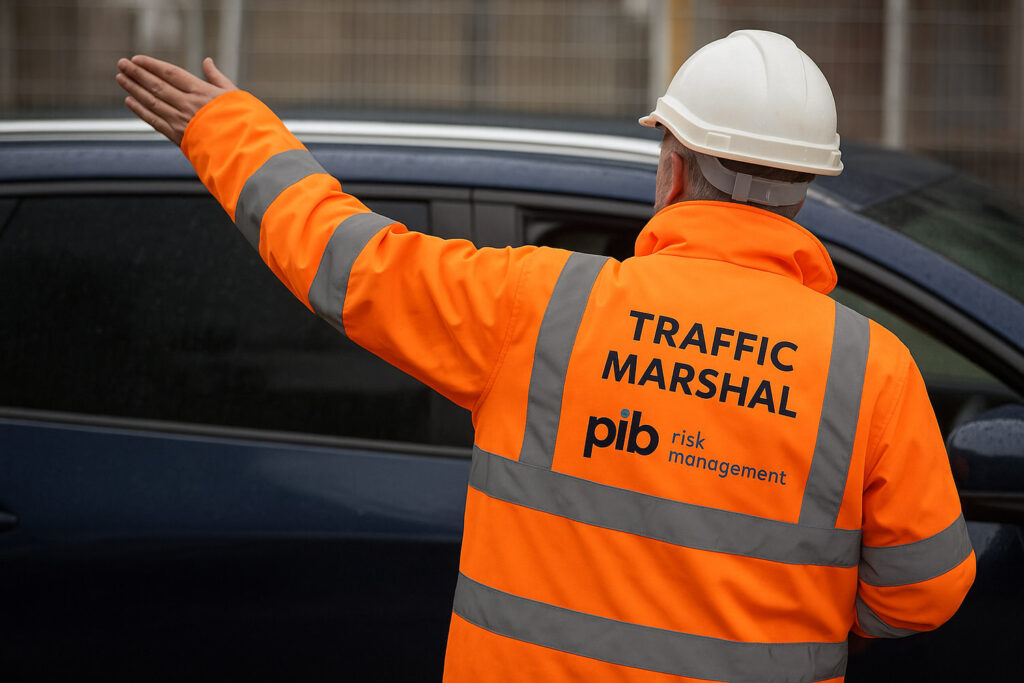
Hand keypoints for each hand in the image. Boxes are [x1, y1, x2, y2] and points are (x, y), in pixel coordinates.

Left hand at [116, 55, 237, 145]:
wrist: (242, 150)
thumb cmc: (242, 121)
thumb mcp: (234, 94)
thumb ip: (217, 77)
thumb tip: (207, 61)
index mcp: (201, 92)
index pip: (170, 73)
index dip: (152, 65)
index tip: (137, 59)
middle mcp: (187, 104)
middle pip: (156, 85)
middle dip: (137, 74)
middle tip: (121, 64)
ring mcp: (181, 121)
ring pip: (151, 101)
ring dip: (134, 89)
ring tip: (121, 78)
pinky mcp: (178, 136)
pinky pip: (154, 121)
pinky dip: (140, 110)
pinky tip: (130, 101)